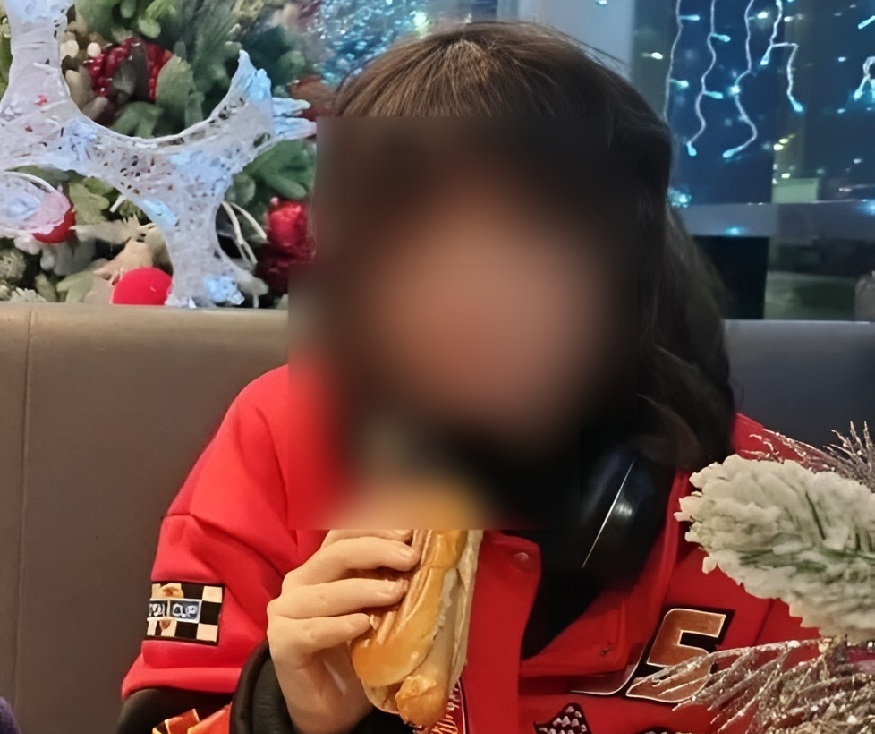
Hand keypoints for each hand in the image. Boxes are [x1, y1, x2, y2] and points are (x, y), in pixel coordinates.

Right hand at [267, 530, 418, 733]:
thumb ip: (392, 582)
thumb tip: (426, 556)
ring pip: (324, 593)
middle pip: (336, 553)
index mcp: (324, 566)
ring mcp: (286, 611)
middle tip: (410, 558)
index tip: (409, 528)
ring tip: (395, 593)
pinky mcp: (282, 643)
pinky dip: (338, 626)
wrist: (332, 706)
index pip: (344, 532)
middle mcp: (302, 581)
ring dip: (363, 589)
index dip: (375, 526)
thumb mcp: (379, 610)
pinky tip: (362, 625)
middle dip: (376, 550)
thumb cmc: (358, 651)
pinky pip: (310, 631)